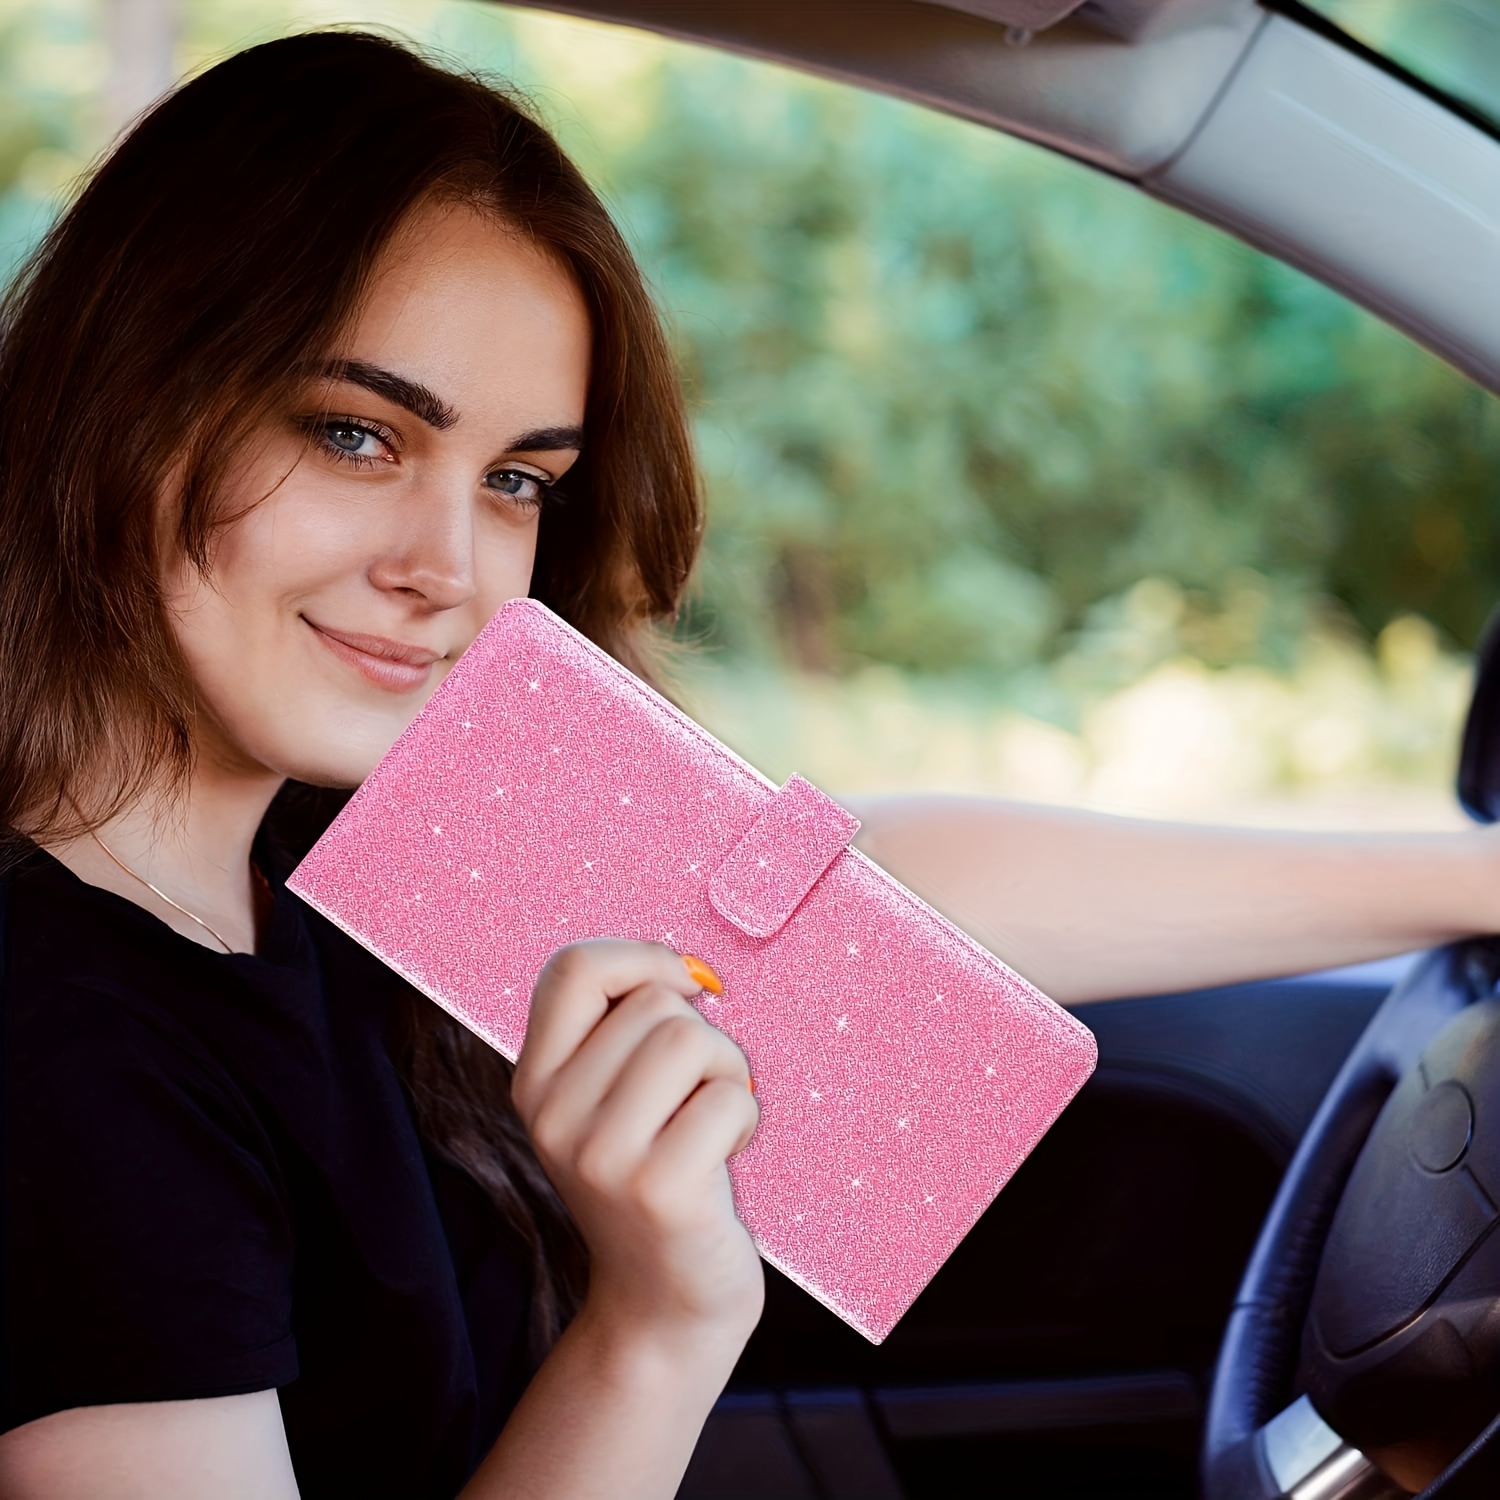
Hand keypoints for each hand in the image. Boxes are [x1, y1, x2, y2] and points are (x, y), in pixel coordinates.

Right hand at [511, 940, 762, 1351]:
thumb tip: (690, 970)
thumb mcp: (610, 1102)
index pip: (571, 968)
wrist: (662, 1308)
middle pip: (653, 1003)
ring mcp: (601, 1156)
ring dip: (727, 1073)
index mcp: (534, 1081)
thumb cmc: (654, 1180)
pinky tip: (726, 1159)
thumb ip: (623, 1030)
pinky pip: (729, 1098)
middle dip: (701, 1034)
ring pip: (690, 1041)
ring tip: (713, 1122)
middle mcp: (553, 1115)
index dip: (641, 958)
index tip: (683, 989)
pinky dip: (746, 1119)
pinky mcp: (658, 1190)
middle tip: (697, 1095)